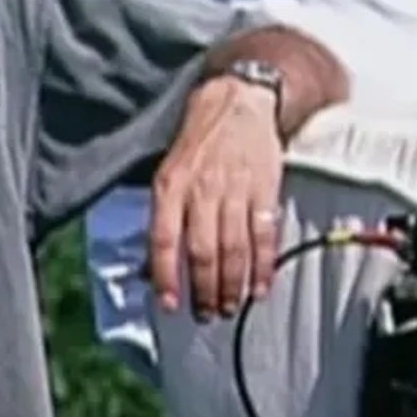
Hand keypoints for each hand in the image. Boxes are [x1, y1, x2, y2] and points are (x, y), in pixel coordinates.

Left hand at [147, 78, 283, 319]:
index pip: (163, 239)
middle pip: (201, 251)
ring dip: (232, 285)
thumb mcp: (167, 170)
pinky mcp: (265, 190)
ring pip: (232, 249)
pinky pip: (263, 237)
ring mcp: (235, 191)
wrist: (238, 101)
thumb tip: (150, 265)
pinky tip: (259, 288)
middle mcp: (201, 190)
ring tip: (231, 307)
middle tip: (207, 314)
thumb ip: (162, 216)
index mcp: (170, 185)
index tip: (169, 305)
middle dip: (204, 290)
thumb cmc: (198, 141)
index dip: (165, 276)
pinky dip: (262, 267)